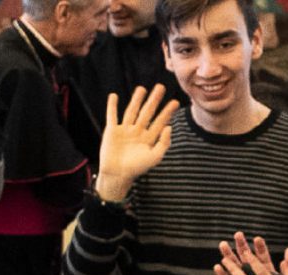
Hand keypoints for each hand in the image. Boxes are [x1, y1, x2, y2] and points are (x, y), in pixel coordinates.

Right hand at [96, 84, 177, 201]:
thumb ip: (164, 143)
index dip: (167, 112)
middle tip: (161, 87)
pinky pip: (112, 116)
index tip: (175, 102)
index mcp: (148, 138)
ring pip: (132, 111)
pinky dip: (112, 106)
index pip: (160, 122)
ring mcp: (125, 130)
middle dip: (154, 100)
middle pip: (147, 112)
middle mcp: (138, 132)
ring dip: (136, 100)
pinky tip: (114, 96)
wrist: (117, 175)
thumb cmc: (137, 168)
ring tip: (142, 88)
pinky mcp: (112, 131)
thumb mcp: (154, 157)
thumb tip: (169, 127)